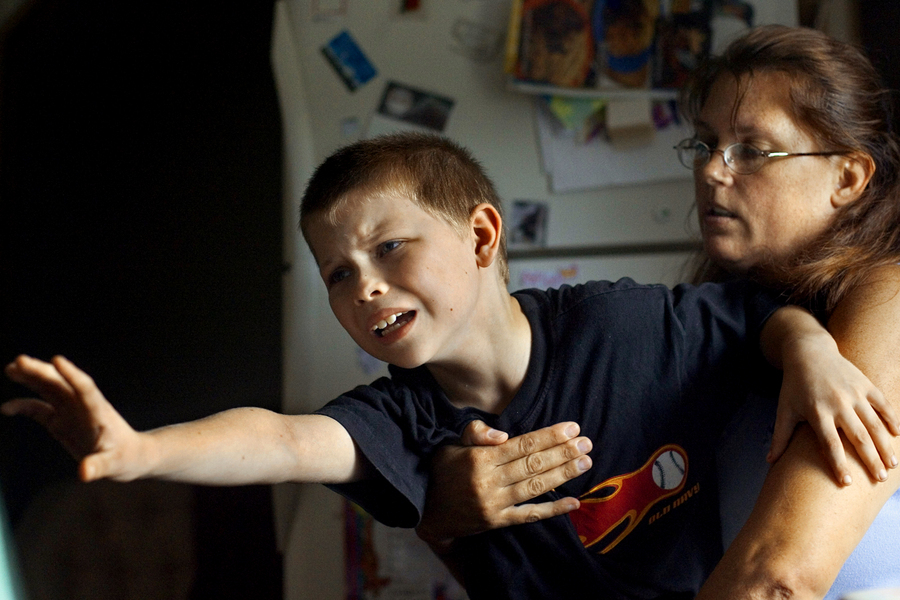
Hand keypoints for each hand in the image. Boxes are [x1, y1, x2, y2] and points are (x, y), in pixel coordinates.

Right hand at [4, 355, 147, 481]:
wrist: (130, 456)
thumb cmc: (125, 458)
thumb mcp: (113, 464)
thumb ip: (98, 467)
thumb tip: (83, 473)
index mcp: (98, 411)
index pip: (85, 388)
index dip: (71, 374)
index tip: (57, 360)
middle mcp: (83, 406)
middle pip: (61, 383)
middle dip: (41, 371)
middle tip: (19, 361)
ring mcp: (71, 411)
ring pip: (49, 389)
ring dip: (31, 378)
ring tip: (11, 368)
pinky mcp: (61, 421)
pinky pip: (40, 409)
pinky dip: (24, 406)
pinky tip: (6, 408)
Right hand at [416, 420, 591, 549]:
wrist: (427, 510)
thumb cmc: (443, 470)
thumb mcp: (452, 444)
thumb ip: (475, 433)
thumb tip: (501, 435)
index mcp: (479, 459)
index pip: (522, 445)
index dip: (548, 436)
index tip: (571, 428)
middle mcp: (488, 481)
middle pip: (533, 465)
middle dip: (562, 453)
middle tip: (586, 443)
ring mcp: (494, 504)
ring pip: (535, 487)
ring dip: (563, 475)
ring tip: (585, 463)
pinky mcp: (497, 522)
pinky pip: (529, 516)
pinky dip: (552, 510)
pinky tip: (573, 502)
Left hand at [768, 337, 899, 485]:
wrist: (808, 352)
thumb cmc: (794, 385)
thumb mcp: (784, 409)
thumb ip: (780, 437)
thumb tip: (769, 461)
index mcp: (817, 412)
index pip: (830, 444)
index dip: (839, 464)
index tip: (847, 483)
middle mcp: (837, 404)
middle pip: (858, 437)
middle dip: (870, 460)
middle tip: (879, 479)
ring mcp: (853, 393)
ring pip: (874, 424)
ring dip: (885, 445)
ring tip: (892, 465)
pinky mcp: (864, 384)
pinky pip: (882, 404)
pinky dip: (892, 419)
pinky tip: (898, 435)